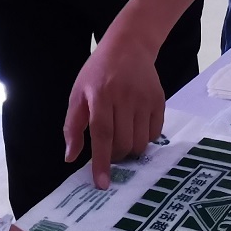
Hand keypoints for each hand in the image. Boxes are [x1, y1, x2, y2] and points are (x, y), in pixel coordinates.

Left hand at [63, 33, 165, 188]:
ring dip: (131, 150)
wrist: (129, 46)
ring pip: (141, 142)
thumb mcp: (78, 94)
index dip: (102, 161)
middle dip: (116, 157)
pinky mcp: (159, 101)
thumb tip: (71, 157)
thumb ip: (73, 126)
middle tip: (110, 153)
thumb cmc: (97, 72)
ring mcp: (145, 99)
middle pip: (123, 142)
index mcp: (101, 95)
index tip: (102, 183)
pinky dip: (145, 139)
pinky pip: (155, 133)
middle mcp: (125, 97)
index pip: (102, 134)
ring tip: (122, 140)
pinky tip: (135, 129)